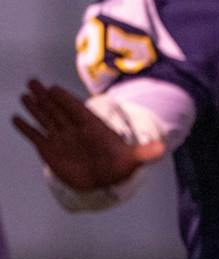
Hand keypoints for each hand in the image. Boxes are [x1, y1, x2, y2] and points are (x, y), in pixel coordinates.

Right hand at [12, 79, 163, 192]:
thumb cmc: (119, 165)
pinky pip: (36, 136)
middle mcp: (75, 130)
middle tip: (32, 81)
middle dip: (45, 97)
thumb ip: (144, 153)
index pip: (78, 111)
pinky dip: (26, 128)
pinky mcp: (51, 150)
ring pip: (46, 119)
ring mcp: (62, 138)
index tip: (53, 89)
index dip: (66, 100)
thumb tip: (162, 149)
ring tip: (24, 94)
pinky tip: (15, 118)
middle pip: (58, 110)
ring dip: (35, 108)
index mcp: (94, 128)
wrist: (106, 177)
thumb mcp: (133, 160)